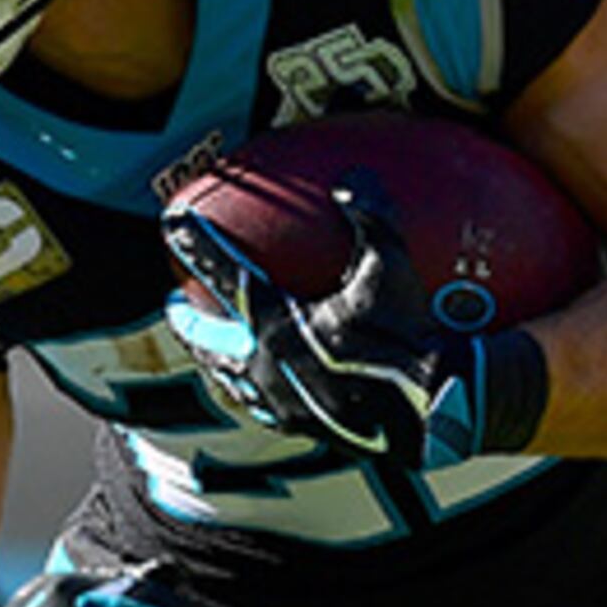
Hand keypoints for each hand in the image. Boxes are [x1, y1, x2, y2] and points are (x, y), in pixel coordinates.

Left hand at [163, 187, 548, 472]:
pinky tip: (266, 394)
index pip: (222, 272)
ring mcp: (282, 401)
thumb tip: (353, 176)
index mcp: (276, 320)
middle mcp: (267, 362)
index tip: (173, 224)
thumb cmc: (410, 336)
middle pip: (209, 340)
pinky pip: (265, 409)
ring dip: (215, 362)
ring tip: (211, 354)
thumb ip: (370, 217)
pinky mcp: (304, 429)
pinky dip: (254, 393)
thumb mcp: (392, 267)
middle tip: (175, 305)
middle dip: (187, 320)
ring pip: (231, 381)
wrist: (433, 409)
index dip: (195, 244)